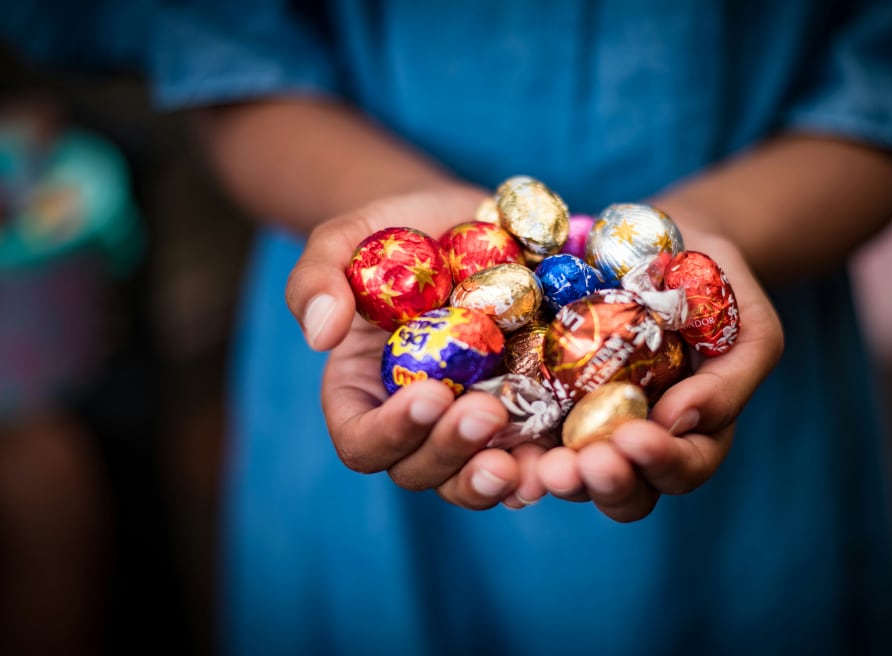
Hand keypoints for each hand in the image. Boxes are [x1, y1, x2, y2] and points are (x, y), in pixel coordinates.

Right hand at [285, 186, 547, 508]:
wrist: (464, 222)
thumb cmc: (394, 233)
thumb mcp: (346, 241)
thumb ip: (317, 279)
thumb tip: (319, 335)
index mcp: (362, 394)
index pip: (362, 441)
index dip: (391, 433)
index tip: (430, 394)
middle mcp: (417, 423)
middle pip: (420, 470)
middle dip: (452, 452)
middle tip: (487, 412)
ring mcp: (470, 423)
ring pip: (474, 478)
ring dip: (497, 478)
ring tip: (525, 461)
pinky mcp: (524, 414)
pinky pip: (531, 454)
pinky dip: (546, 463)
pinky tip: (565, 456)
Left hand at [537, 233, 783, 521]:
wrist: (668, 244)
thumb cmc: (718, 285)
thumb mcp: (749, 325)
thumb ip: (731, 378)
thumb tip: (679, 420)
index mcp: (694, 435)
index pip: (684, 468)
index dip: (661, 463)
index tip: (635, 436)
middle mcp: (638, 443)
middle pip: (625, 492)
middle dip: (602, 483)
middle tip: (577, 465)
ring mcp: (589, 427)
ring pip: (573, 475)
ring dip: (555, 475)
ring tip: (538, 464)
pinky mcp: (544, 400)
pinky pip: (526, 436)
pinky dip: (512, 449)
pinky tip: (496, 447)